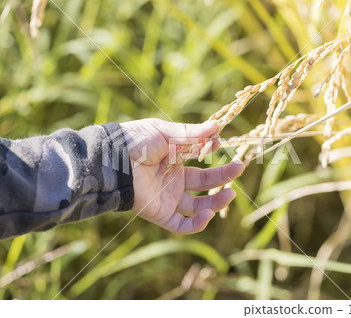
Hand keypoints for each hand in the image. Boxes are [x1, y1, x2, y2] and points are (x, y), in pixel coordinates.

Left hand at [120, 119, 244, 233]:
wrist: (111, 161)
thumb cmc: (134, 142)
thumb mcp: (164, 132)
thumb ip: (191, 133)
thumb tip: (217, 126)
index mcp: (173, 157)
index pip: (200, 158)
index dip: (212, 152)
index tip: (219, 143)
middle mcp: (173, 178)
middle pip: (204, 182)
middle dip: (223, 176)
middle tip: (239, 168)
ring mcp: (167, 197)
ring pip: (198, 206)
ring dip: (216, 203)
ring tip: (230, 194)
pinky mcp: (160, 213)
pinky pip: (181, 225)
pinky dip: (197, 224)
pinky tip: (208, 215)